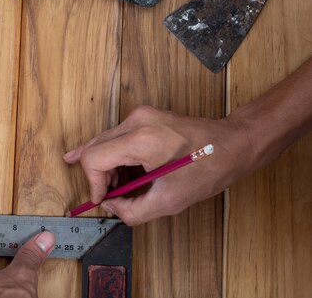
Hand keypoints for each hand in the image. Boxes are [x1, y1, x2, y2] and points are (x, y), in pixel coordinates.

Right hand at [63, 106, 260, 224]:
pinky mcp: (144, 116)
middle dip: (96, 176)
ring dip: (105, 167)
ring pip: (103, 141)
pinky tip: (121, 173)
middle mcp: (136, 121)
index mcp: (141, 140)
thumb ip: (131, 210)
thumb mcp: (169, 201)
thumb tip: (110, 207)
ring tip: (118, 187)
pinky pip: (116, 136)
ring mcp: (140, 115)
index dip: (93, 184)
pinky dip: (114, 156)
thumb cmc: (208, 169)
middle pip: (94, 147)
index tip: (102, 201)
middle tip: (104, 196)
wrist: (233, 144)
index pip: (94, 158)